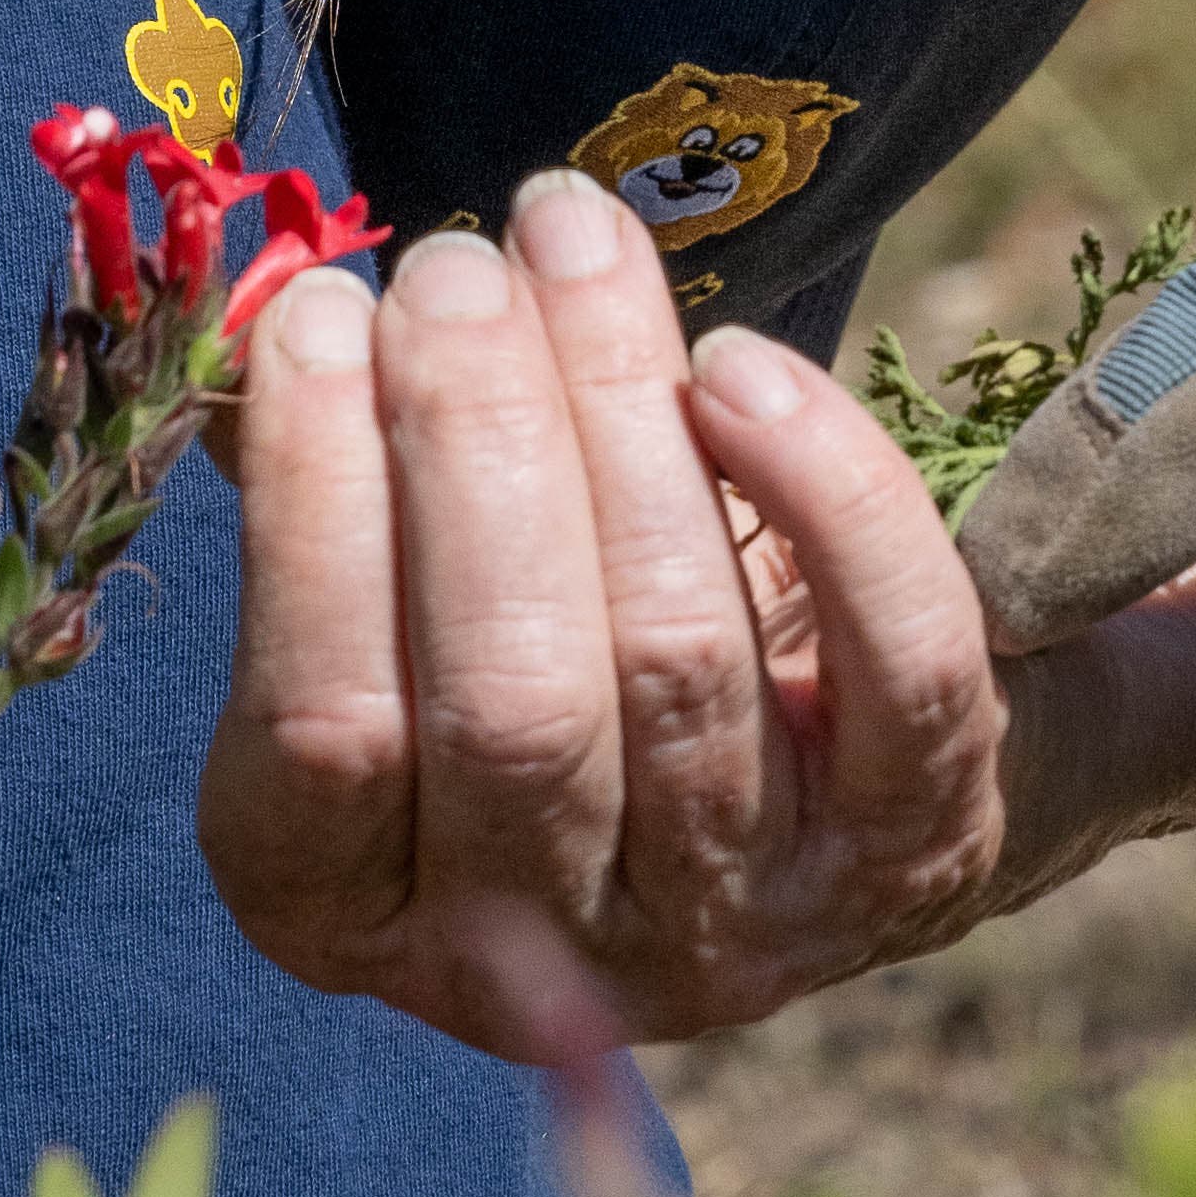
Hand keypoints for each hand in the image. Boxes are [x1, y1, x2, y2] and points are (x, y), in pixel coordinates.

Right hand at [199, 169, 1195, 1041]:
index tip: (328, 317)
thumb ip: (336, 483)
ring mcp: (740, 920)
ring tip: (573, 243)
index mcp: (359, 906)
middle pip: (513, 700)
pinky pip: (897, 670)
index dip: (318, 512)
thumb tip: (287, 319)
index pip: (324, 737)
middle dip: (476, 441)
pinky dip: (828, 494)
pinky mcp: (908, 852)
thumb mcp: (397, 606)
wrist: (792, 773)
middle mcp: (541, 953)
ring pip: (681, 659)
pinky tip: (739, 368)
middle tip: (456, 267)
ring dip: (622, 409)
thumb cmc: (529, 630)